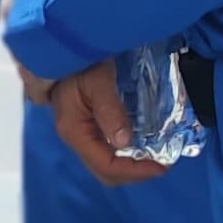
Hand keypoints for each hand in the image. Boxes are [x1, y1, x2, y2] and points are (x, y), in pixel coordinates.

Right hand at [47, 59, 163, 186]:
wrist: (62, 48)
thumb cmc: (81, 63)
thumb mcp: (98, 81)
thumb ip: (110, 111)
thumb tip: (124, 143)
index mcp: (75, 132)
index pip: (105, 165)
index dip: (134, 171)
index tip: (161, 167)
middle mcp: (75, 139)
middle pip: (104, 172)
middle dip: (134, 173)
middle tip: (160, 164)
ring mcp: (78, 134)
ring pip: (104, 164)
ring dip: (130, 166)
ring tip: (153, 158)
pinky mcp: (85, 127)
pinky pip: (104, 151)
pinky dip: (124, 155)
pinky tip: (139, 145)